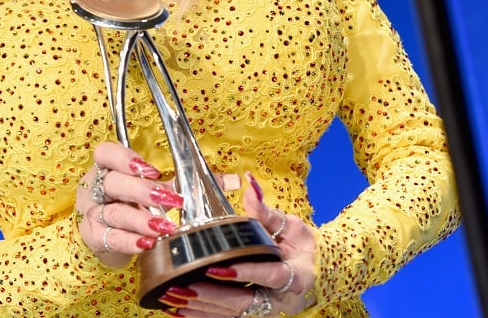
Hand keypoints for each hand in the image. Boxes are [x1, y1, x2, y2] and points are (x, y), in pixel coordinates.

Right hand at [75, 141, 183, 265]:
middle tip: (166, 198)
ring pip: (113, 213)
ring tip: (163, 226)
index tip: (152, 171)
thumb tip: (193, 183)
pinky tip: (148, 243)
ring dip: (140, 220)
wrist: (113, 238)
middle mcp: (94, 188)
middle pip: (111, 183)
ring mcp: (91, 213)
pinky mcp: (93, 237)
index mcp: (105, 169)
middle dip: (140, 190)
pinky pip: (111, 239)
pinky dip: (130, 241)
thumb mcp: (143, 191)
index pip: (105, 154)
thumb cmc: (129, 206)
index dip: (124, 159)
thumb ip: (162, 186)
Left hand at [156, 172, 316, 316]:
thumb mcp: (289, 225)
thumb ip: (265, 210)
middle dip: (213, 295)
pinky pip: (227, 317)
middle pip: (246, 301)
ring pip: (234, 313)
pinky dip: (204, 314)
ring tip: (175, 296)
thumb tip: (249, 182)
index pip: (271, 275)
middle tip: (186, 286)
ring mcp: (266, 308)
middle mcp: (282, 298)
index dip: (246, 272)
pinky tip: (181, 310)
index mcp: (297, 274)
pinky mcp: (253, 312)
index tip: (219, 267)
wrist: (311, 268)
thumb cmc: (299, 244)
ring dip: (203, 307)